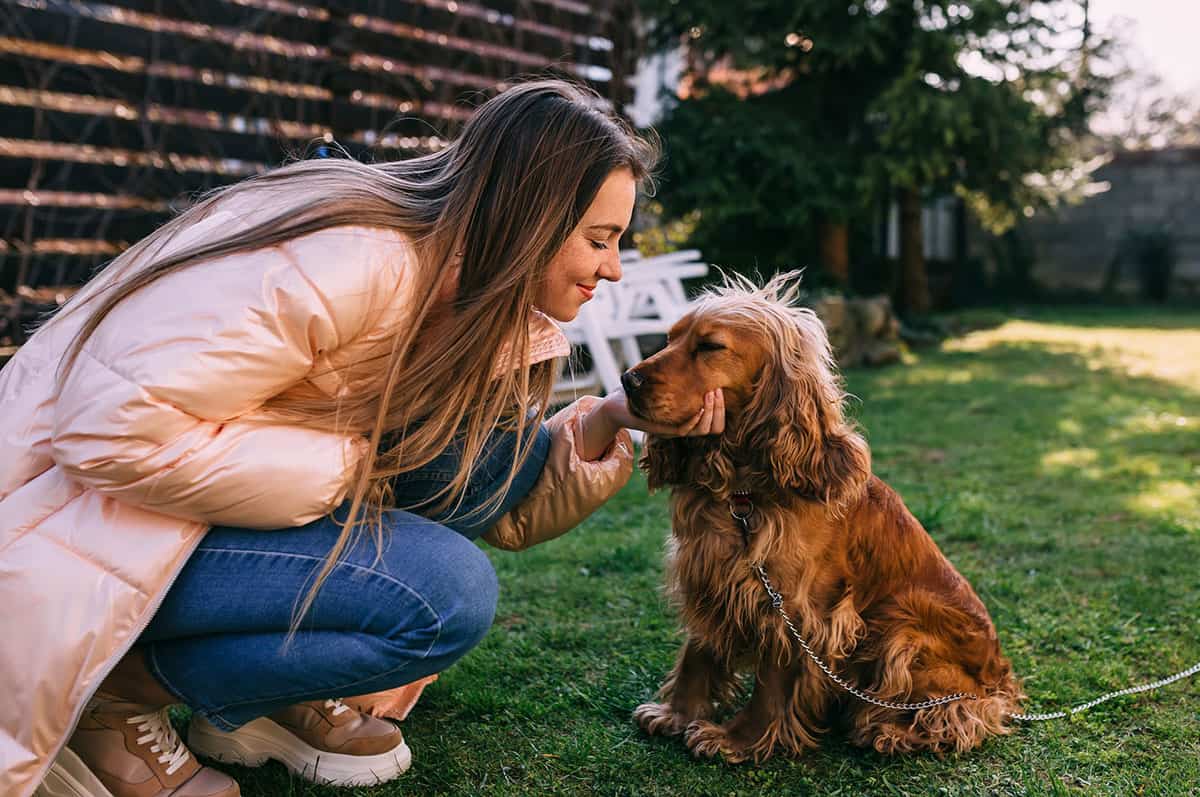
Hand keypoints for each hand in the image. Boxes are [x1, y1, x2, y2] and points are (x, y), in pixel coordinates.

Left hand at [601, 388, 724, 437]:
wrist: (616, 404)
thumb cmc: (640, 393)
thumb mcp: (665, 384)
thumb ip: (682, 378)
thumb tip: (700, 357)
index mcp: (687, 420)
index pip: (716, 425)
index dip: (722, 410)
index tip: (719, 390)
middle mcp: (682, 428)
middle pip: (714, 428)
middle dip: (719, 409)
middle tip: (715, 390)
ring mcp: (672, 431)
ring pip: (702, 430)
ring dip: (710, 412)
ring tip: (710, 394)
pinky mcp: (661, 430)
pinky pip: (684, 430)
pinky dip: (694, 419)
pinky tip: (699, 406)